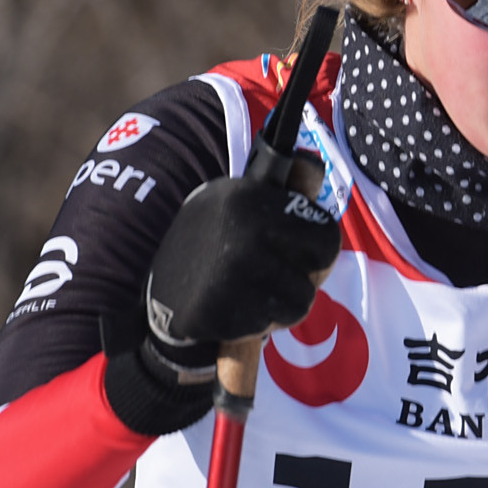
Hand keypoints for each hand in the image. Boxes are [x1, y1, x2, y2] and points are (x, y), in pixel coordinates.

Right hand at [144, 172, 340, 366]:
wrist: (161, 292)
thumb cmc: (213, 244)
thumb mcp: (241, 203)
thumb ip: (286, 190)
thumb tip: (315, 164)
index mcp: (249, 198)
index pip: (326, 232)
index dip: (316, 246)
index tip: (297, 250)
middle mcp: (245, 231)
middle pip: (321, 265)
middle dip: (305, 275)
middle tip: (275, 275)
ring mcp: (235, 273)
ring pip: (303, 299)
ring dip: (283, 303)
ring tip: (253, 291)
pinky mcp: (226, 311)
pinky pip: (274, 323)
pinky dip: (261, 322)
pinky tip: (236, 308)